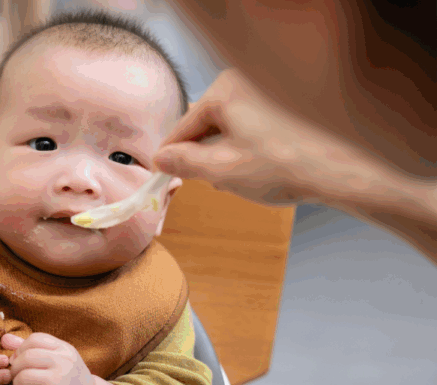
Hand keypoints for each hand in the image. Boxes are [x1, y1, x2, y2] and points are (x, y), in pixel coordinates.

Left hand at [0, 333, 95, 384]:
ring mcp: (59, 381)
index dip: (21, 350)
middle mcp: (64, 363)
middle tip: (19, 377)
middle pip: (26, 358)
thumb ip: (30, 348)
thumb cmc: (67, 380)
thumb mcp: (56, 359)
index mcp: (65, 349)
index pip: (35, 339)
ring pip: (22, 377)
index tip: (22, 360)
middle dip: (16, 368)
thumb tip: (5, 339)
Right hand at [154, 69, 383, 207]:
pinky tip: (258, 172)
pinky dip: (247, 150)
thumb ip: (184, 163)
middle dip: (205, 157)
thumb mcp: (222, 171)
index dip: (171, 156)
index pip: (185, 126)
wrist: (340, 173)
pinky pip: (251, 129)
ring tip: (239, 182)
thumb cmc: (283, 168)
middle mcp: (247, 84)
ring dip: (226, 157)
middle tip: (211, 184)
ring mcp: (268, 94)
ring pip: (230, 130)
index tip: (160, 175)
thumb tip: (161, 159)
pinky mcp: (285, 109)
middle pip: (207, 126)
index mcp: (226, 91)